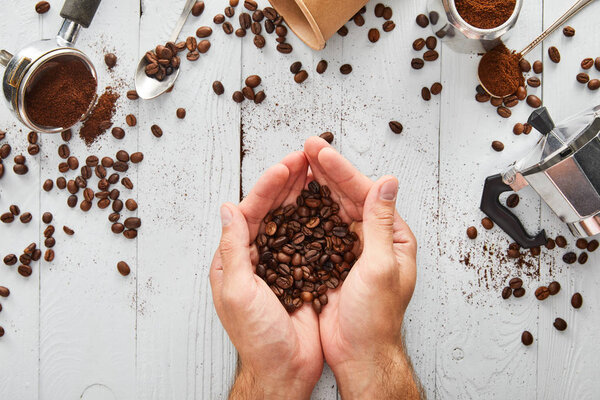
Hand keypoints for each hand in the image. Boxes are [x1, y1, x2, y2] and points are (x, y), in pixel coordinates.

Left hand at [209, 152, 322, 399]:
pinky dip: (318, 220)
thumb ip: (233, 249)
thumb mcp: (237, 291)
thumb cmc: (256, 337)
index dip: (268, 187)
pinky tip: (329, 205)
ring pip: (292, 221)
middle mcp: (257, 257)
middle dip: (288, 183)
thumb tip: (227, 208)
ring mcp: (281, 265)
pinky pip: (309, 240)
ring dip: (304, 196)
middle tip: (305, 158)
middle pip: (273, 211)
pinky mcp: (303, 274)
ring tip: (317, 172)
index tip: (286, 166)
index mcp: (235, 259)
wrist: (284, 370)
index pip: (250, 212)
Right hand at [304, 137, 419, 398]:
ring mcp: (352, 249)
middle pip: (348, 195)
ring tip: (300, 164)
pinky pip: (320, 228)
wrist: (359, 353)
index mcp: (392, 237)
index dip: (341, 170)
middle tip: (307, 147)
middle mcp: (373, 238)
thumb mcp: (380, 267)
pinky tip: (297, 197)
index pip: (366, 193)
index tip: (320, 152)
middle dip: (327, 171)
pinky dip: (308, 211)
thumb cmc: (375, 319)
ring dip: (316, 186)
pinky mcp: (334, 260)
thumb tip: (388, 182)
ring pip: (332, 208)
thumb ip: (381, 222)